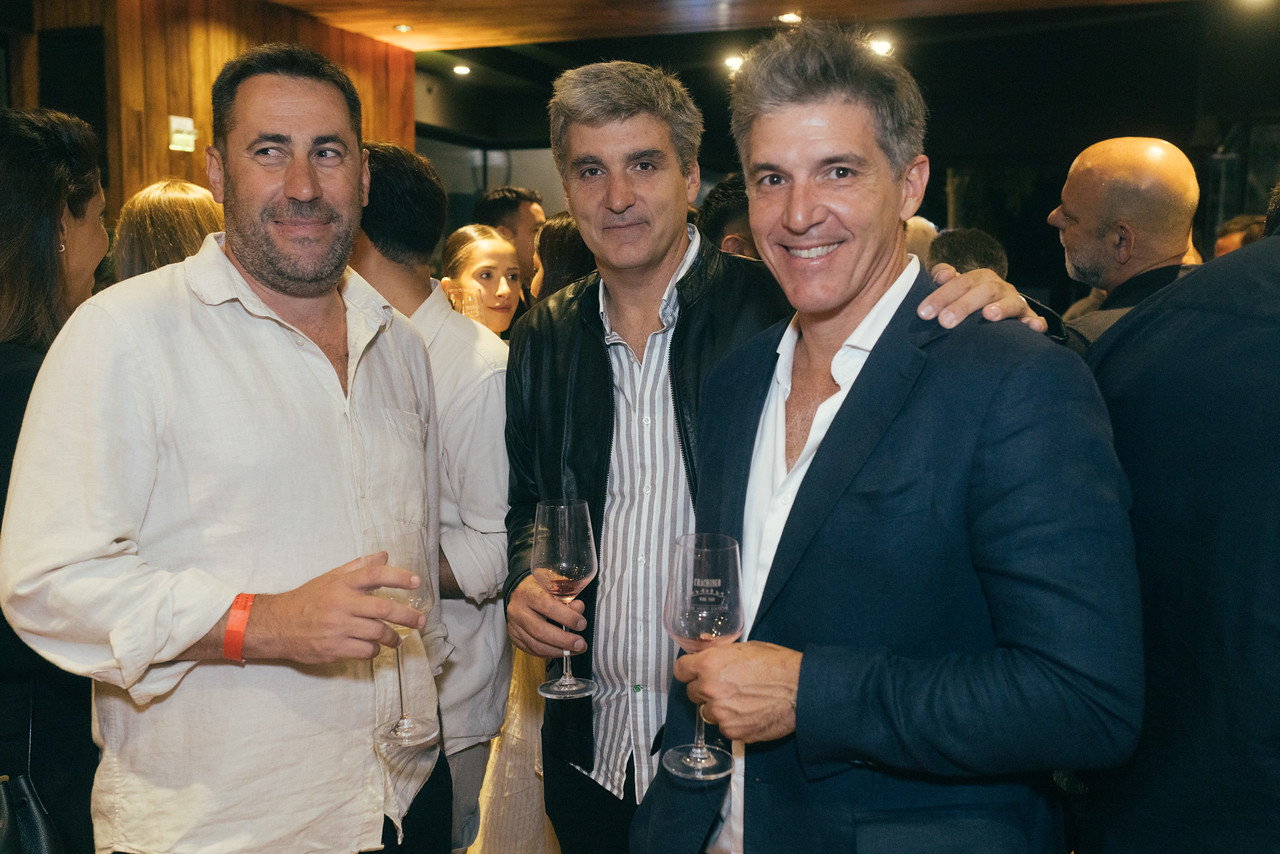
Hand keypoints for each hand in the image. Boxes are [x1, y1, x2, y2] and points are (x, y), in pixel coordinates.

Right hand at [244, 552, 425, 663]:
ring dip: (392, 637)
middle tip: (420, 620)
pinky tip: (374, 648)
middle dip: (407, 615)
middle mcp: (341, 604)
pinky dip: (374, 650)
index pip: (375, 575)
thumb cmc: (307, 600)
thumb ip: (358, 567)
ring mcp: (337, 628)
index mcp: (341, 584)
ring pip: (377, 633)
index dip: (399, 576)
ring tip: (397, 639)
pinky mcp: (333, 648)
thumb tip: (384, 555)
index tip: (416, 582)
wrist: (277, 625)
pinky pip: (364, 651)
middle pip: (383, 609)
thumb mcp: (330, 578)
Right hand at [505, 575, 587, 656]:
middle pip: (540, 631)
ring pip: (536, 645)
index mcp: (528, 593)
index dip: (567, 618)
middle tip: (581, 644)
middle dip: (564, 640)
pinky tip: (562, 651)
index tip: (581, 624)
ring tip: (575, 650)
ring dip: (559, 651)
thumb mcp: (553, 585)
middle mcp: (518, 610)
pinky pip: (533, 651)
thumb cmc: (538, 588)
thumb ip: (567, 597)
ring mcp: (514, 626)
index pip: (547, 606)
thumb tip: (578, 609)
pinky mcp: (515, 638)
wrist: (519, 593)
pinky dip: (550, 653)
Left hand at [674, 641, 800, 742]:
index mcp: (709, 664)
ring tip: (741, 701)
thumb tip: (710, 656)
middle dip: (705, 690)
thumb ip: (721, 655)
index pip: (680, 670)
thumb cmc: (778, 664)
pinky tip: (749, 713)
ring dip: (718, 708)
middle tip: (726, 686)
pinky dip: (733, 722)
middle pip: (692, 692)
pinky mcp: (732, 731)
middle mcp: (709, 689)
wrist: (800, 689)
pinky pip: (724, 727)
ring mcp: (720, 713)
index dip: (688, 671)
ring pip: (707, 712)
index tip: (693, 673)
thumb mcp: (745, 647)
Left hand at [919, 264, 1046, 332]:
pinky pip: (1035, 319)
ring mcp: (1015, 302)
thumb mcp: (957, 288)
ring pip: (1010, 302)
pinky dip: (1036, 322)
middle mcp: (998, 287)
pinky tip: (1034, 327)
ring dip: (1001, 308)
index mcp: (979, 278)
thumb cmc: (971, 299)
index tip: (923, 312)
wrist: (1000, 307)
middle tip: (944, 321)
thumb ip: (944, 278)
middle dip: (963, 305)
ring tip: (988, 315)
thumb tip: (941, 274)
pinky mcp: (1029, 318)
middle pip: (983, 291)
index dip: (941, 295)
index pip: (960, 282)